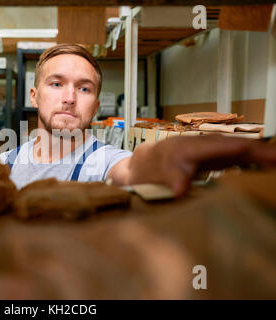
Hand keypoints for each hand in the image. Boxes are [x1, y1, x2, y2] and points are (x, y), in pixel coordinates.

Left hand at [128, 134, 275, 196]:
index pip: (229, 146)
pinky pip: (236, 157)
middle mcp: (204, 145)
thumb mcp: (157, 174)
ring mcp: (210, 151)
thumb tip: (180, 190)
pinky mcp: (212, 158)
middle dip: (264, 152)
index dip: (252, 150)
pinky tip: (264, 166)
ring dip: (261, 156)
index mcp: (193, 147)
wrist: (143, 163)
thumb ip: (171, 179)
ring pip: (240, 151)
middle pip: (240, 146)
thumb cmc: (151, 168)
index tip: (272, 156)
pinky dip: (252, 161)